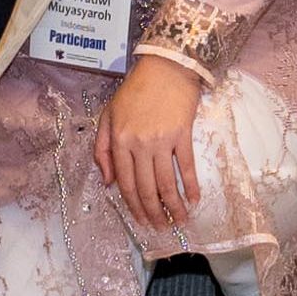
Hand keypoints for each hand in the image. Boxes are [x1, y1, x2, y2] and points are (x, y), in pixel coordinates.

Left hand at [100, 48, 211, 211]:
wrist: (165, 67)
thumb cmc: (135, 91)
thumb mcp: (108, 115)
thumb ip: (102, 149)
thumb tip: (108, 182)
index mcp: (119, 141)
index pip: (125, 183)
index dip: (133, 206)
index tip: (141, 221)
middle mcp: (139, 144)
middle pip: (146, 188)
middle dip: (153, 213)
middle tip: (161, 228)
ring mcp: (161, 140)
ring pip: (166, 182)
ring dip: (173, 207)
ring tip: (179, 221)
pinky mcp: (182, 134)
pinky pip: (187, 166)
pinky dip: (191, 186)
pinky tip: (194, 200)